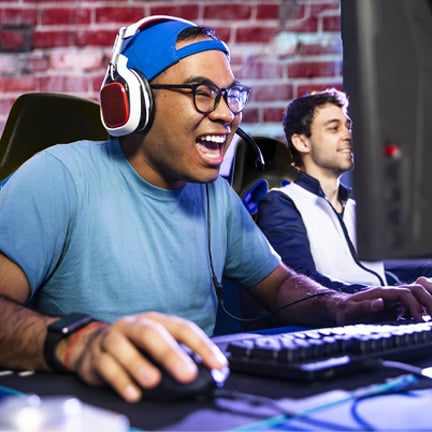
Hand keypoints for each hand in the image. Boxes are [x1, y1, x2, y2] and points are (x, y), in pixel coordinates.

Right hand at [62, 312, 227, 401]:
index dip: (202, 345)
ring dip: (138, 364)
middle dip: (171, 353)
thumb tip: (208, 372)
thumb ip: (178, 354)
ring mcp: (113, 338)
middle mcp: (134, 325)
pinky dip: (120, 381)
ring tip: (153, 381)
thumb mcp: (156, 345)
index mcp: (155, 321)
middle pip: (152, 334)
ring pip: (123, 347)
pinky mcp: (96, 356)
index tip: (218, 364)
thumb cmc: (133, 346)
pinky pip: (106, 367)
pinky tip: (132, 394)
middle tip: (188, 374)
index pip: (182, 328)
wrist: (90, 346)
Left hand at [335, 283, 431, 324]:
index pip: (405, 293)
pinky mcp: (395, 307)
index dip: (414, 304)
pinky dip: (423, 308)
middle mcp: (389, 294)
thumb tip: (380, 302)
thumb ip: (364, 307)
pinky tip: (426, 318)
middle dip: (428, 300)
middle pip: (416, 290)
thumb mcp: (350, 311)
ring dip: (428, 302)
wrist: (341, 310)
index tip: (418, 319)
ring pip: (417, 294)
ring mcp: (394, 300)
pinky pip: (414, 303)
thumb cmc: (345, 311)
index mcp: (381, 293)